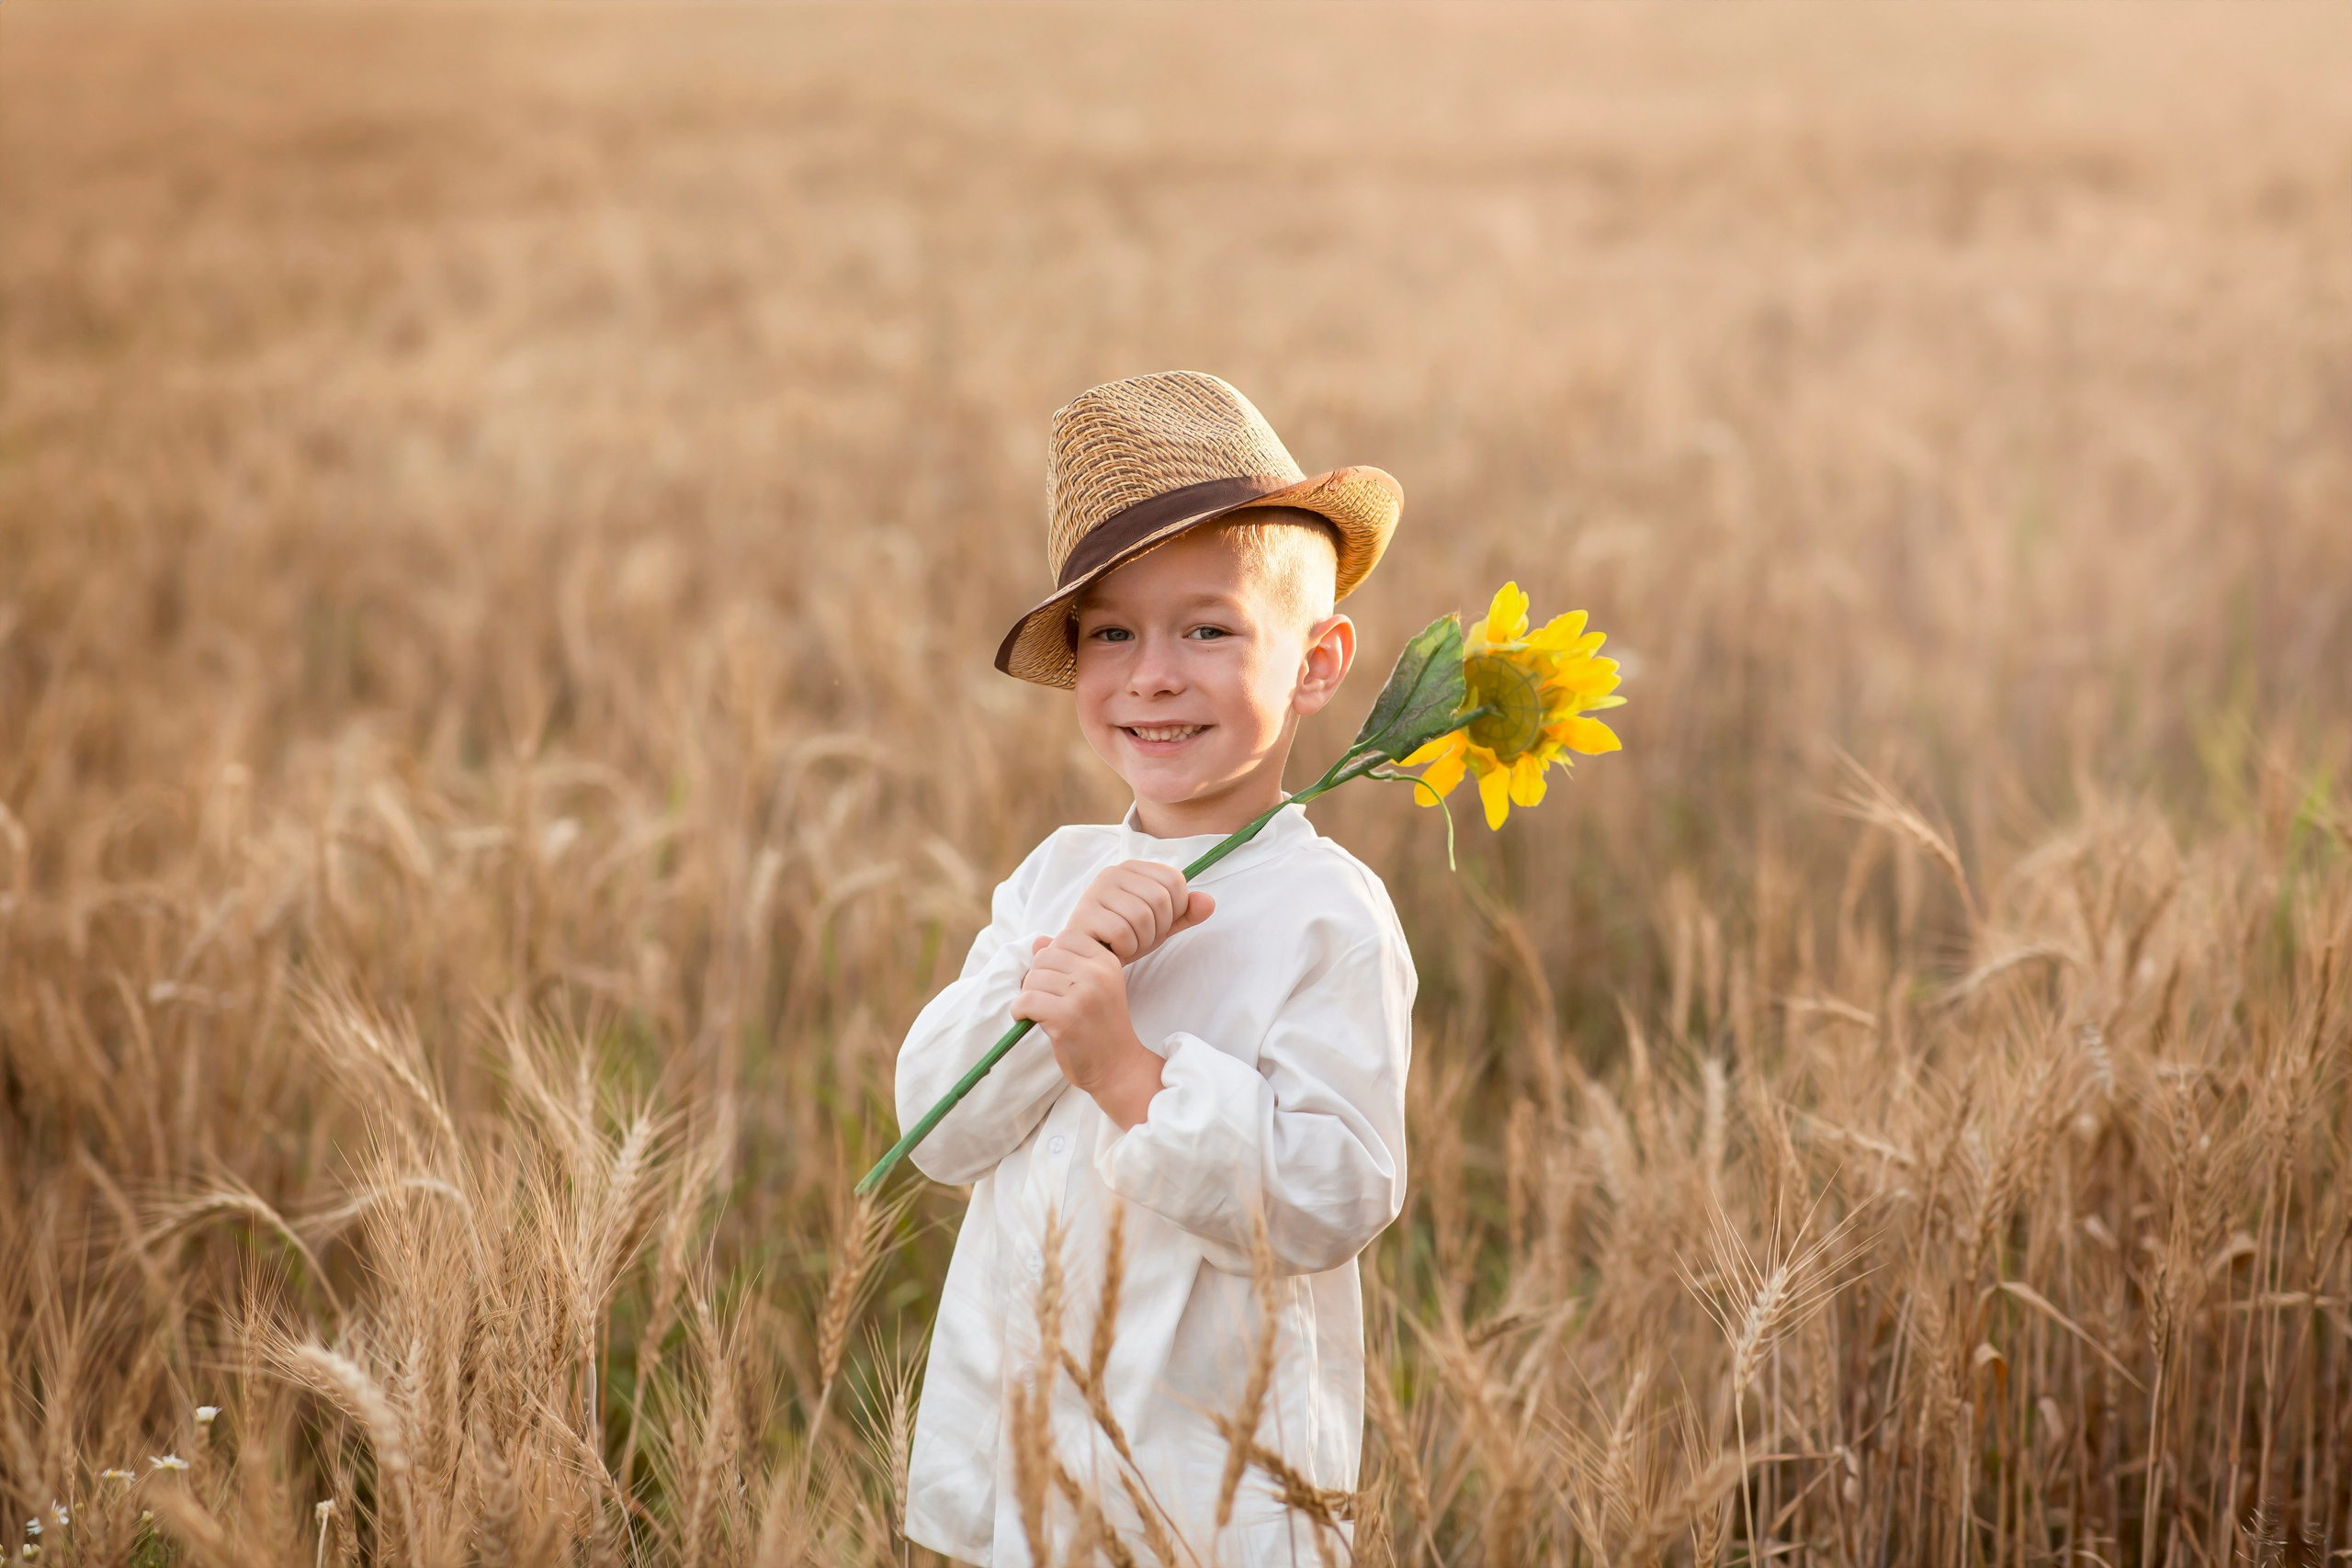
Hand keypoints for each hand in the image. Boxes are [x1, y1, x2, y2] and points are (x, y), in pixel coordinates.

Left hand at [1013, 932, 1164, 1128]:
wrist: (1118, 1067)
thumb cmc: (1101, 1027)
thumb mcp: (1094, 986)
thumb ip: (1068, 961)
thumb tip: (1038, 941)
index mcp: (1107, 961)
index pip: (1066, 937)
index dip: (1053, 957)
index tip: (1058, 981)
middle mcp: (1097, 973)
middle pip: (1045, 957)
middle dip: (1037, 978)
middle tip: (1047, 1000)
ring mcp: (1083, 995)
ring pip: (1032, 979)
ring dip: (1029, 997)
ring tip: (1042, 1013)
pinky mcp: (1066, 1017)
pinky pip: (1026, 1001)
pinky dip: (1020, 1011)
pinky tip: (1030, 1020)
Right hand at [1061, 861, 1213, 963]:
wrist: (1089, 959)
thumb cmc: (1125, 937)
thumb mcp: (1160, 924)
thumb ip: (1185, 913)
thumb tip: (1209, 903)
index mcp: (1134, 868)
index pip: (1175, 880)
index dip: (1176, 909)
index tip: (1159, 923)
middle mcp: (1113, 873)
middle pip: (1161, 898)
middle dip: (1159, 928)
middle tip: (1142, 937)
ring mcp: (1096, 892)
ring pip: (1143, 916)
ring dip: (1142, 940)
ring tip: (1128, 943)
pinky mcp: (1084, 914)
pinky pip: (1122, 932)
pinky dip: (1126, 948)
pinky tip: (1115, 949)